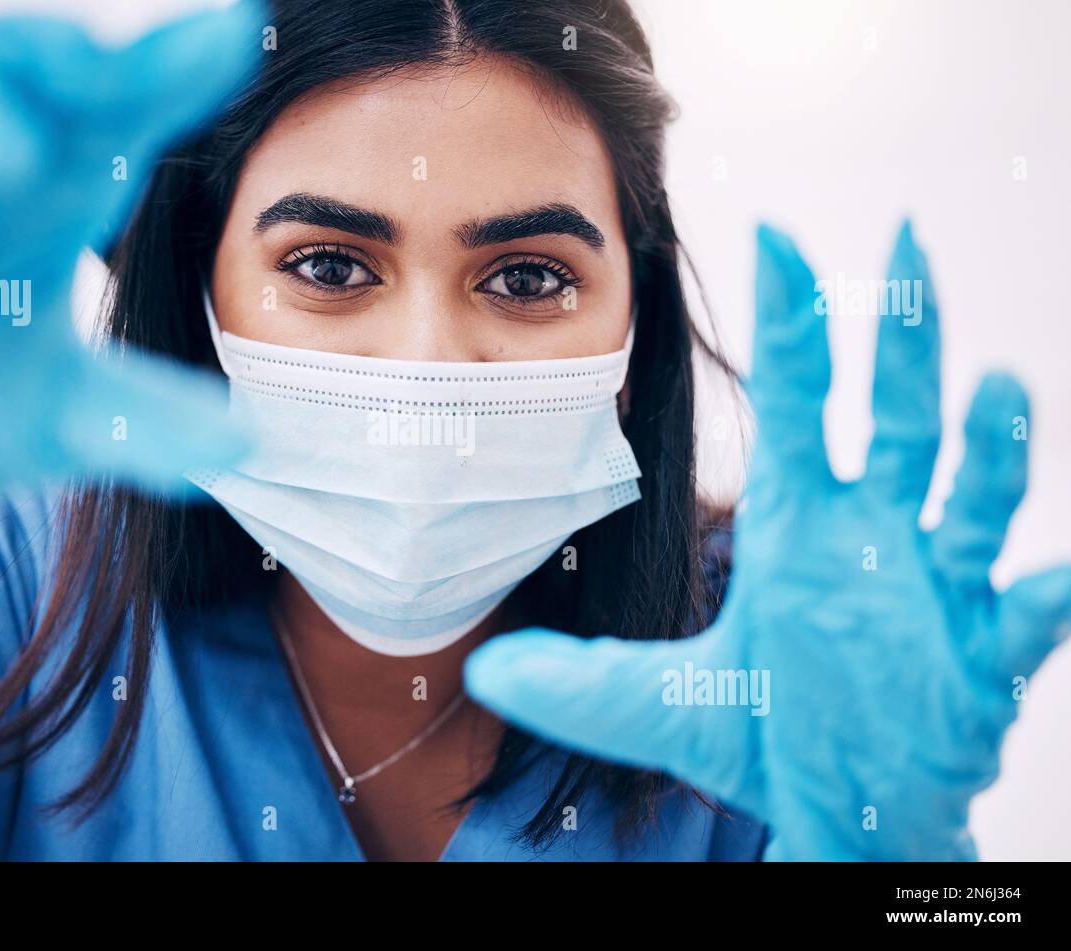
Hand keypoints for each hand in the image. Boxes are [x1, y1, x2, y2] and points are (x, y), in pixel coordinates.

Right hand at [0, 2, 265, 612]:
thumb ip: (146, 420)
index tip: (233, 39)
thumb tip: (244, 437)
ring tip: (11, 166)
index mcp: (43, 200)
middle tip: (99, 72)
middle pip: (1, 74)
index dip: (163, 71)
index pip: (105, 112)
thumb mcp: (61, 417)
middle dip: (46, 62)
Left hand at [464, 221, 1070, 859]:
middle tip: (904, 240)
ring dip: (989, 444)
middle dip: (902, 338)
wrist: (841, 806)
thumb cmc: (769, 732)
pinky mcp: (979, 657)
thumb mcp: (659, 704)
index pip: (795, 406)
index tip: (777, 236)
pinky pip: (1024, 615)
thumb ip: (578, 685)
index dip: (790, 325)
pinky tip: (1058, 573)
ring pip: (970, 495)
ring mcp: (933, 591)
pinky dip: (1045, 593)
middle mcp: (871, 540)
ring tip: (995, 385)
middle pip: (893, 419)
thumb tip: (481, 673)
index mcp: (799, 528)